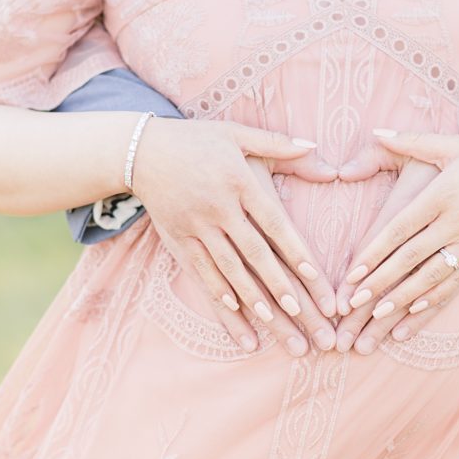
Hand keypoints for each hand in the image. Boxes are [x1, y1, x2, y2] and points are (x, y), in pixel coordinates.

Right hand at [133, 118, 338, 355]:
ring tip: (277, 325)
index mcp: (240, 182)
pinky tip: (236, 315)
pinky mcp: (178, 239)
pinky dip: (219, 294)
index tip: (316, 277)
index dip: (296, 251)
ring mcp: (196, 227)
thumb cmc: (198, 140)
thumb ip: (278, 144)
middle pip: (256, 255)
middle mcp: (219, 208)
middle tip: (304, 314)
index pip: (274, 223)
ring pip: (230, 270)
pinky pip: (201, 272)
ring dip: (254, 300)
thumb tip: (317, 149)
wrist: (141, 151)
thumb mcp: (237, 134)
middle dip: (282, 289)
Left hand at [336, 128, 458, 352]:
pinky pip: (457, 284)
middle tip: (355, 301)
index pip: (401, 229)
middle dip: (381, 281)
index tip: (353, 271)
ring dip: (403, 298)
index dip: (375, 252)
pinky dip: (435, 301)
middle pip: (412, 258)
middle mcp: (456, 223)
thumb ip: (411, 141)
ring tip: (377, 315)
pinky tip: (413, 314)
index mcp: (443, 195)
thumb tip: (375, 132)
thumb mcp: (452, 145)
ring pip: (433, 277)